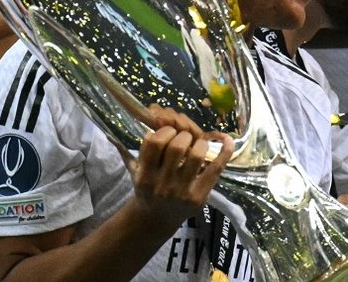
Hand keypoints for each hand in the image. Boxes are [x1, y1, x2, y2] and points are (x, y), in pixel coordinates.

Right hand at [128, 106, 232, 225]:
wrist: (156, 220)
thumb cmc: (146, 190)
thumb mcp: (134, 172)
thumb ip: (129, 150)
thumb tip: (120, 126)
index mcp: (144, 176)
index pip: (153, 142)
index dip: (163, 130)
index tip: (167, 130)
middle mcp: (162, 184)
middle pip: (176, 146)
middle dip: (181, 133)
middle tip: (183, 136)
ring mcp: (182, 191)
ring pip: (196, 155)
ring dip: (199, 141)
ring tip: (196, 142)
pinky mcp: (199, 196)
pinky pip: (215, 170)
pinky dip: (224, 152)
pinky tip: (227, 139)